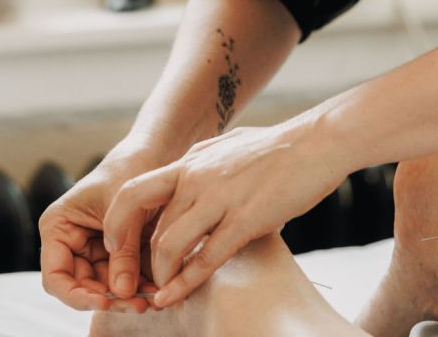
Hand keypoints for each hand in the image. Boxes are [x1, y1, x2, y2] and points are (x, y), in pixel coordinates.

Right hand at [39, 142, 163, 312]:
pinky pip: (121, 278)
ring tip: (152, 299)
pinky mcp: (114, 253)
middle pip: (81, 287)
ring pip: (103, 287)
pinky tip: (155, 290)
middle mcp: (70, 243)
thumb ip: (122, 250)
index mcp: (58, 226)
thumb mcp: (124, 208)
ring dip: (126, 297)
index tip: (103, 301)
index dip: (75, 296)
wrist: (153, 154)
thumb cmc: (130, 169)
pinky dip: (136, 286)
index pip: (56, 276)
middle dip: (109, 299)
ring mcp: (92, 250)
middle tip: (138, 304)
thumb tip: (122, 292)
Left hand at [102, 121, 345, 306]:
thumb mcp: (229, 148)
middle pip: (147, 224)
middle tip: (137, 280)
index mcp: (191, 159)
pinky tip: (175, 297)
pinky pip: (205, 257)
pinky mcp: (245, 217)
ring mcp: (219, 195)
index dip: (119, 225)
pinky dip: (185, 283)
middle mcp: (196, 174)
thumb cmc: (279, 148)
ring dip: (160, 276)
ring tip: (163, 292)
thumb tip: (193, 183)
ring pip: (168, 244)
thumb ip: (206, 166)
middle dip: (135, 259)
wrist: (318, 141)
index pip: (135, 192)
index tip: (120, 250)